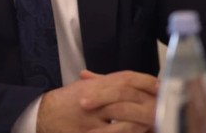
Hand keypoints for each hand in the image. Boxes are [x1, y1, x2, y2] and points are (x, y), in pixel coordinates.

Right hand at [36, 70, 157, 132]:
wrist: (42, 115)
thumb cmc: (65, 103)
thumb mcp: (86, 89)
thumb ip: (108, 84)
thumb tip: (134, 83)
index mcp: (94, 85)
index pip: (124, 78)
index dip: (145, 82)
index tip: (160, 87)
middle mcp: (91, 97)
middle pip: (124, 92)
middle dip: (147, 99)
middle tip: (163, 104)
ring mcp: (89, 116)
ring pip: (120, 112)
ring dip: (140, 116)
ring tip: (155, 120)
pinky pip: (113, 132)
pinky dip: (128, 131)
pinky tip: (138, 130)